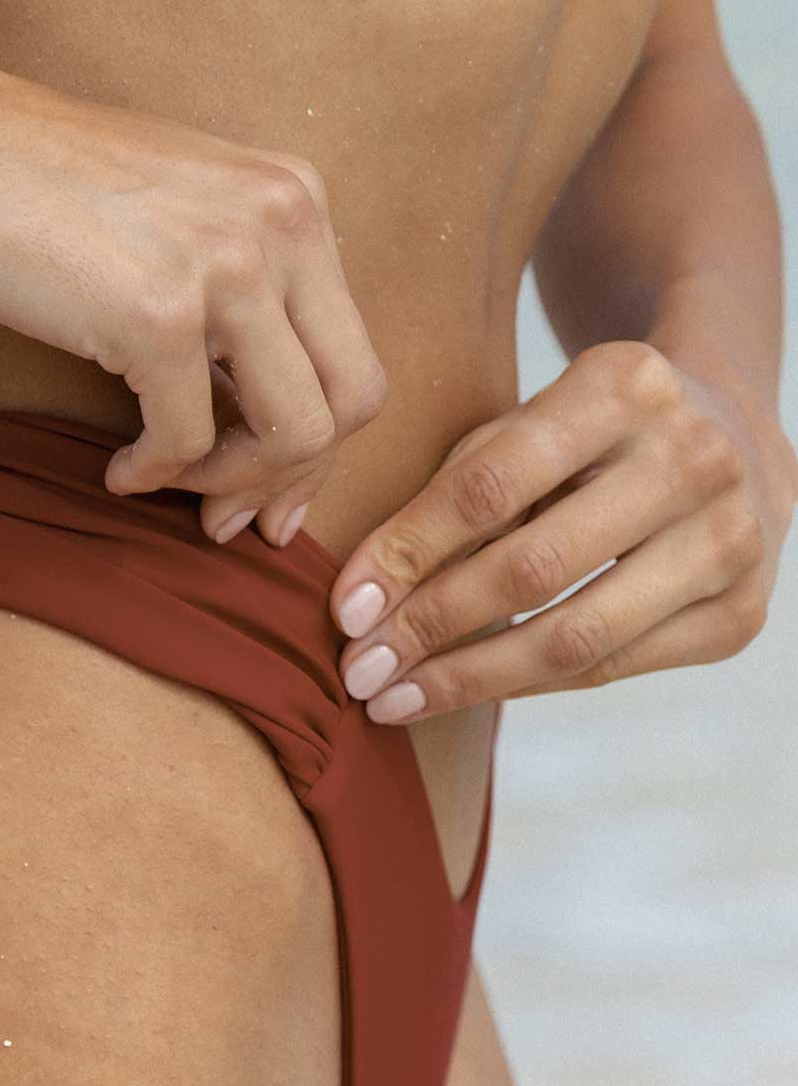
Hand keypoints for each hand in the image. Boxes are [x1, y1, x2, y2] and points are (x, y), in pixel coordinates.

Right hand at [0, 62, 385, 545]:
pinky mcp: (158, 314)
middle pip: (352, 399)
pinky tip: (118, 469)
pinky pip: (188, 441)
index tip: (269, 490)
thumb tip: (266, 407)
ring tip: (169, 481)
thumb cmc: (33, 184)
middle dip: (296, 477)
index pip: (355, 351)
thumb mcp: (178, 212)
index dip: (322, 441)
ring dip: (232, 483)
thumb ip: (239, 285)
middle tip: (232, 517)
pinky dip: (155, 473)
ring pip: (295, 432)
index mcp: (296, 198)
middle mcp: (282, 223)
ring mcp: (227, 267)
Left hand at [328, 338, 797, 722]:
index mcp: (626, 385)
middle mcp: (693, 460)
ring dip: (470, 678)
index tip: (344, 609)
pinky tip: (469, 689)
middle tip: (359, 671)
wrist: (732, 439)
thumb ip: (454, 491)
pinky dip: (529, 685)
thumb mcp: (526, 423)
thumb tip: (366, 602)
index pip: (492, 485)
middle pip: (534, 570)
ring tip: (395, 699)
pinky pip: (612, 670)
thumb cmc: (591, 433)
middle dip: (430, 628)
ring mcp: (730, 543)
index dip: (409, 552)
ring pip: (576, 639)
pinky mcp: (741, 617)